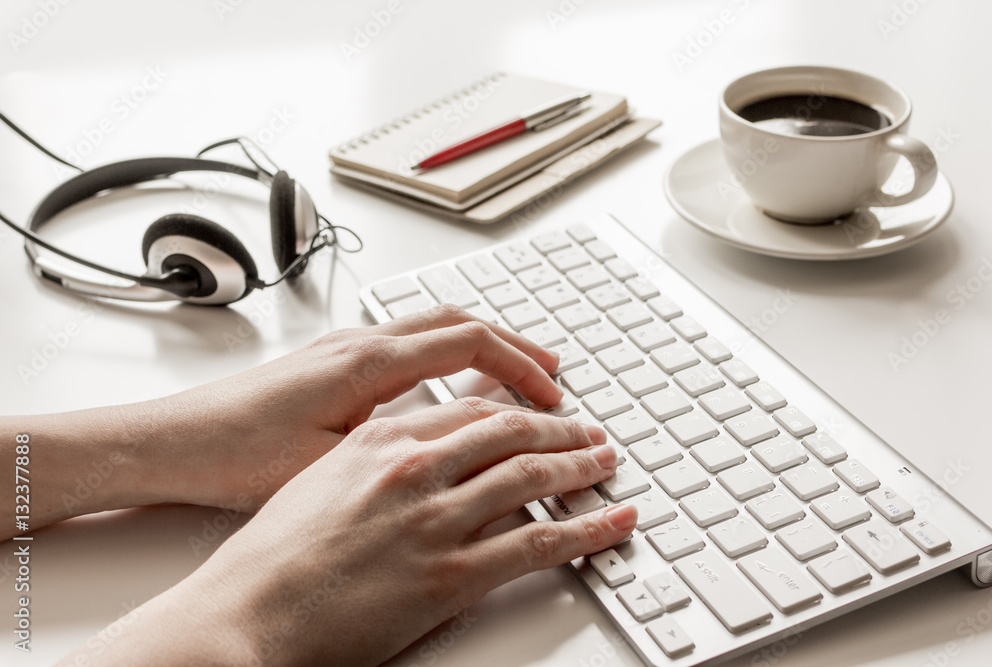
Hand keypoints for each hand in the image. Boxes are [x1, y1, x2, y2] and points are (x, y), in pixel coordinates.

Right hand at [91, 399, 637, 665]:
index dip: (515, 408)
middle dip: (559, 427)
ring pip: (532, 477)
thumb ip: (372, 455)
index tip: (536, 411)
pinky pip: (539, 545)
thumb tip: (412, 446)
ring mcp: (435, 519)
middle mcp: (414, 467)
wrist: (245, 612)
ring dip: (580, 466)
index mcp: (381, 439)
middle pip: (510, 431)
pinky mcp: (450, 575)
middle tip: (586, 429)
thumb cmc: (270, 555)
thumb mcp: (318, 478)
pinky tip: (611, 523)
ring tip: (605, 463)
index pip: (470, 409)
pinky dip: (587, 530)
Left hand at [137, 304, 564, 509]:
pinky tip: (449, 375)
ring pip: (433, 322)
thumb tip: (461, 449)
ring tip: (513, 369)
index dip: (521, 365)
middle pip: (459, 320)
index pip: (469, 342)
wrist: (176, 442)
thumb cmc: (239, 455)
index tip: (551, 394)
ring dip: (481, 341)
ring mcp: (345, 344)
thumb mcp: (333, 461)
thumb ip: (399, 446)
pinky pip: (408, 336)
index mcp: (368, 362)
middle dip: (514, 343)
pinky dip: (447, 348)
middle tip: (552, 372)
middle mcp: (360, 341)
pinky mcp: (332, 357)